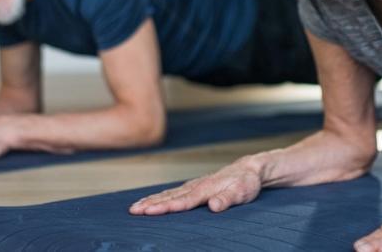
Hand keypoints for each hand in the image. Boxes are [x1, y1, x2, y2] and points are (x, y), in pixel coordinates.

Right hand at [129, 158, 262, 214]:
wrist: (248, 169)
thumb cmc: (245, 182)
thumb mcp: (242, 192)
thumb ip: (227, 199)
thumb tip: (214, 206)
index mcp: (205, 189)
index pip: (183, 201)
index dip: (167, 207)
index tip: (150, 212)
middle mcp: (196, 186)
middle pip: (170, 197)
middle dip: (150, 204)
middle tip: (133, 211)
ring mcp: (193, 185)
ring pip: (168, 194)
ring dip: (150, 200)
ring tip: (134, 208)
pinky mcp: (193, 186)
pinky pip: (172, 192)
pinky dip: (158, 197)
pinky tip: (150, 201)